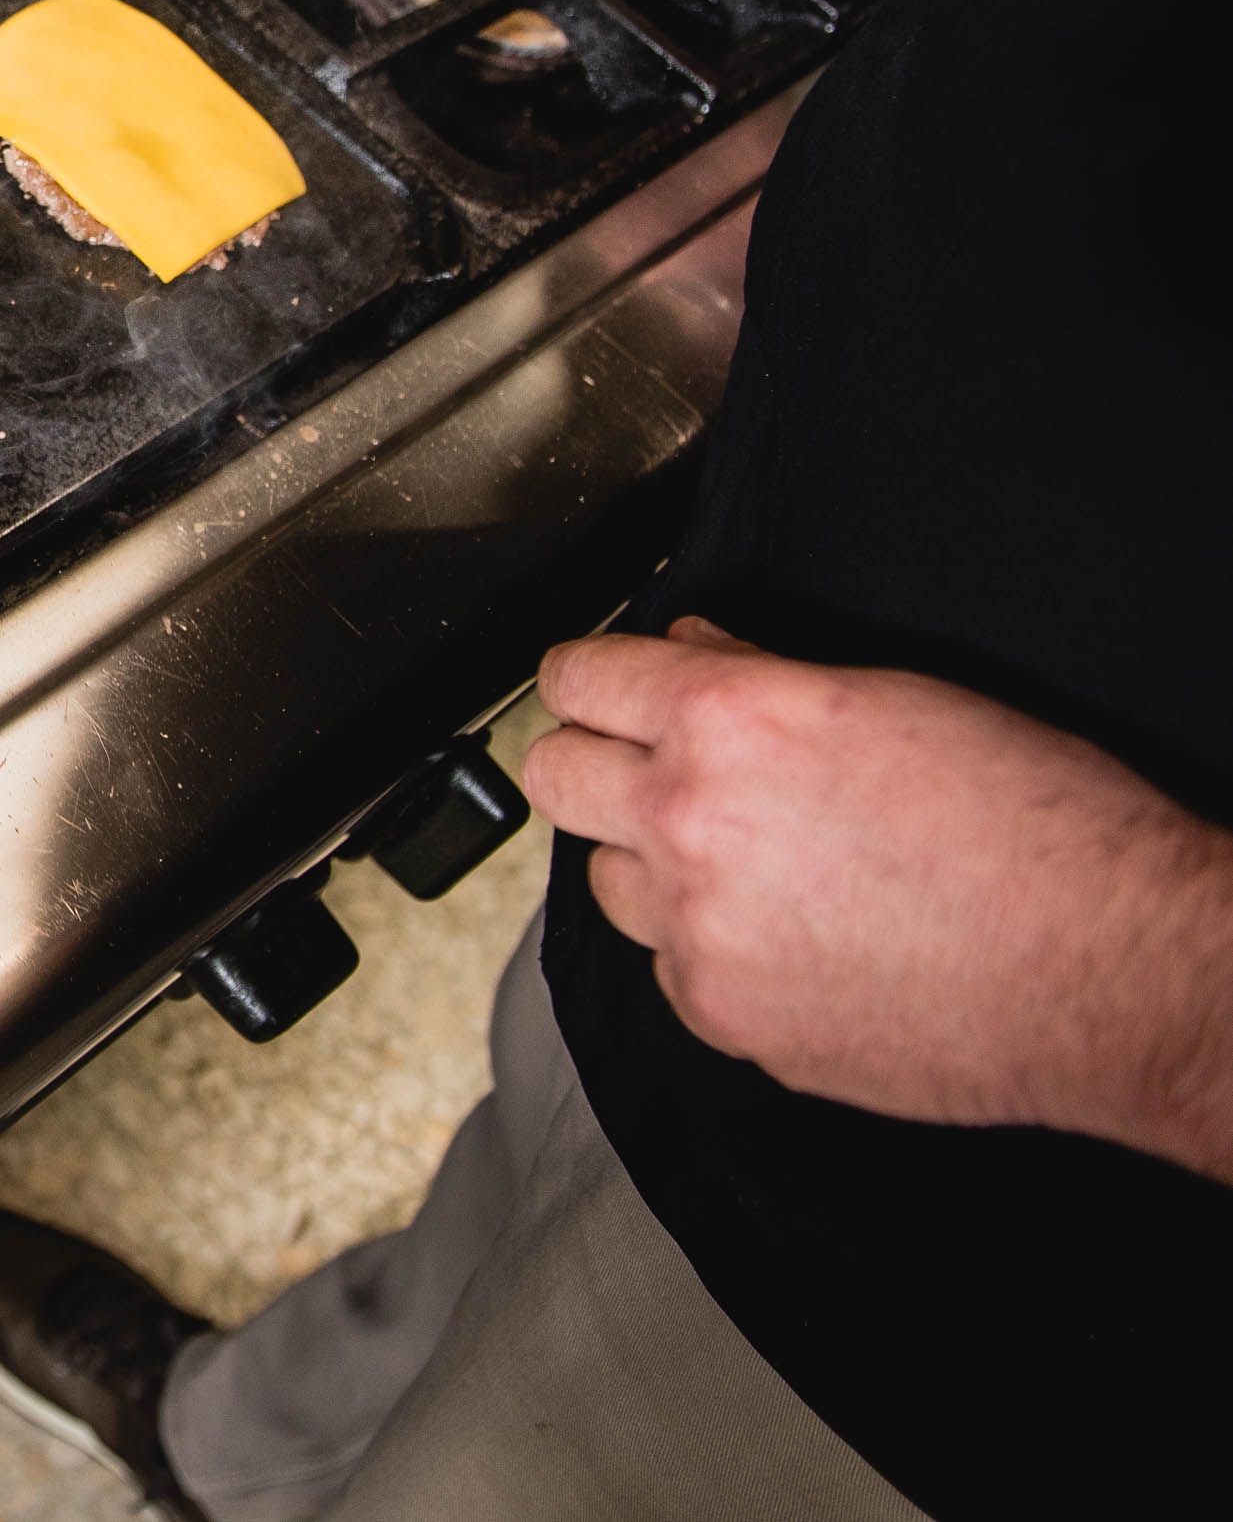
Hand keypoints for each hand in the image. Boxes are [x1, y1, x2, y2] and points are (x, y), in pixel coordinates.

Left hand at [530, 616, 1232, 1179]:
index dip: (589, 677)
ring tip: (750, 868)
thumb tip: (688, 649)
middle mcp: (689, 821)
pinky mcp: (721, 1017)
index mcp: (728, 722)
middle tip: (649, 768)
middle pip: (554, 775)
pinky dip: (708, 952)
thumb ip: (760, 673)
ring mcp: (697, 931)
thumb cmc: (1037, 827)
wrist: (1112, 971)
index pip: (578, 676)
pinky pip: (668, 968)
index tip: (599, 688)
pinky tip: (792, 940)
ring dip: (651, 867)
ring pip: (605, 882)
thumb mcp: (894, 699)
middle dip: (593, 760)